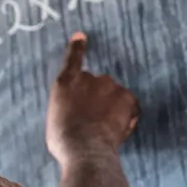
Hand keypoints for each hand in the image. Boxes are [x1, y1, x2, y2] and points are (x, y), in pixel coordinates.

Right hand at [45, 32, 139, 167]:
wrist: (85, 150)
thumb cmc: (64, 140)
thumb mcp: (55, 118)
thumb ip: (66, 106)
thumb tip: (74, 111)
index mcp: (65, 82)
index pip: (72, 59)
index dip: (77, 47)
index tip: (81, 36)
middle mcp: (87, 78)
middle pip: (96, 83)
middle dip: (97, 98)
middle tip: (94, 120)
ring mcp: (108, 86)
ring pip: (114, 94)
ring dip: (113, 105)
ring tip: (106, 128)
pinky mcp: (126, 98)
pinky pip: (130, 104)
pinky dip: (128, 113)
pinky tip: (120, 129)